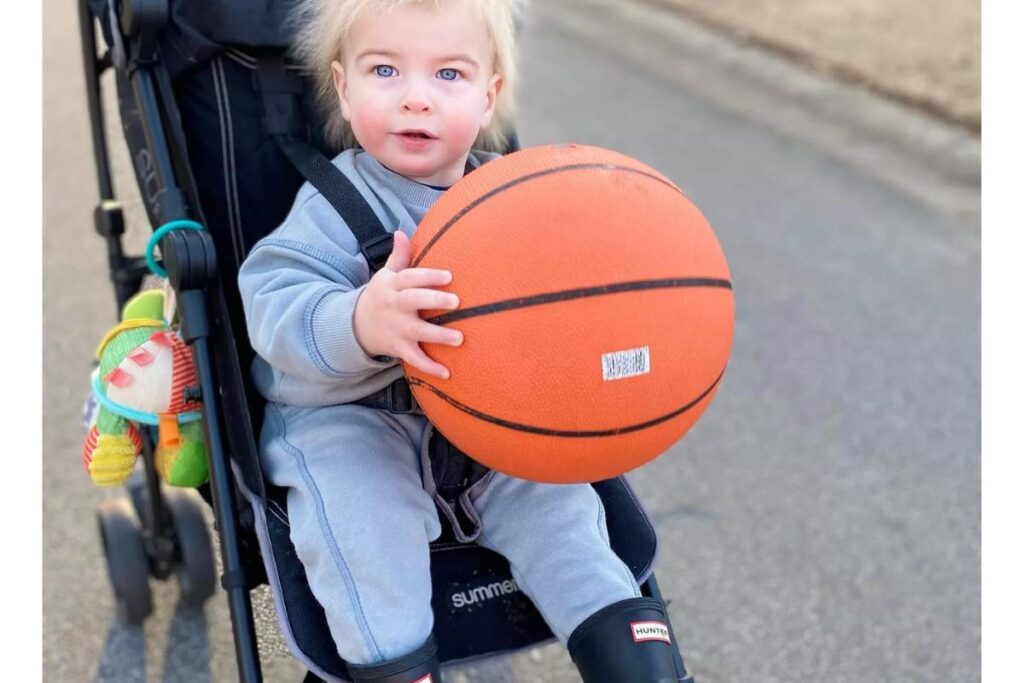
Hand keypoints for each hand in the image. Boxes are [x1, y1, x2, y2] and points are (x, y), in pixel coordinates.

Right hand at [353, 230, 463, 379]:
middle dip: (434, 300)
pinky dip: (429, 367)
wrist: (354, 326)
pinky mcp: (398, 348)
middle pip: (413, 301)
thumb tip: (401, 232)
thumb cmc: (381, 296)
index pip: (411, 278)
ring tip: (459, 339)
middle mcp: (395, 306)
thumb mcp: (386, 275)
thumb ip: (398, 256)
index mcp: (393, 285)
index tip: (449, 276)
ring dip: (438, 336)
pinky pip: (414, 359)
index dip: (429, 276)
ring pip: (417, 332)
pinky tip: (447, 373)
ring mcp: (396, 329)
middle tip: (456, 301)